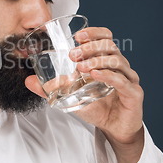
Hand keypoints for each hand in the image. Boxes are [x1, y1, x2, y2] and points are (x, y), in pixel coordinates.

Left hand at [25, 27, 143, 162]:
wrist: (114, 129)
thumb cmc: (97, 107)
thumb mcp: (71, 95)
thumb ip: (52, 87)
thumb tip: (29, 81)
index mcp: (107, 60)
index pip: (106, 38)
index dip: (94, 33)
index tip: (77, 36)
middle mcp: (120, 66)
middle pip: (110, 46)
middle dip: (90, 47)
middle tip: (73, 55)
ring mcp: (129, 78)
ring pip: (116, 61)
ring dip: (97, 60)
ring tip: (80, 67)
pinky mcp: (134, 93)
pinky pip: (122, 80)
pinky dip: (107, 75)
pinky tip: (95, 75)